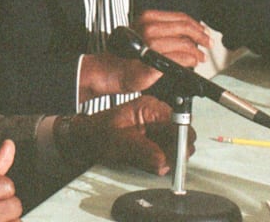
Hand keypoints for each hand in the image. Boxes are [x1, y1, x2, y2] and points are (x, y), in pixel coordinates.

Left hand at [58, 95, 191, 175]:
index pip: (180, 122)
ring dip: (165, 160)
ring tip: (145, 159)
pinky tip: (144, 160)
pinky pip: (167, 156)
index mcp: (151, 108)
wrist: (86, 141)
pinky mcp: (156, 142)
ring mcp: (158, 130)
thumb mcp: (120, 142)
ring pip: (176, 149)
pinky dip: (159, 162)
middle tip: (158, 162)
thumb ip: (144, 150)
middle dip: (173, 153)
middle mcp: (158, 116)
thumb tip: (164, 160)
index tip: (178, 155)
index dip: (182, 140)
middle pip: (183, 137)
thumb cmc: (98, 134)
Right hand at [133, 10, 209, 70]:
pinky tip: (192, 63)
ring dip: (197, 52)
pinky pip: (181, 59)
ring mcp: (150, 45)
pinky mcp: (153, 62)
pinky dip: (191, 60)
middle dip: (201, 36)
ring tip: (200, 57)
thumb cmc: (129, 54)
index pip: (180, 17)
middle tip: (208, 43)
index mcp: (147, 18)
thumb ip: (164, 29)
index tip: (204, 32)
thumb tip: (191, 32)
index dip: (196, 25)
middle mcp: (148, 29)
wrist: (112, 70)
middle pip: (185, 28)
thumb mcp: (144, 32)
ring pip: (185, 44)